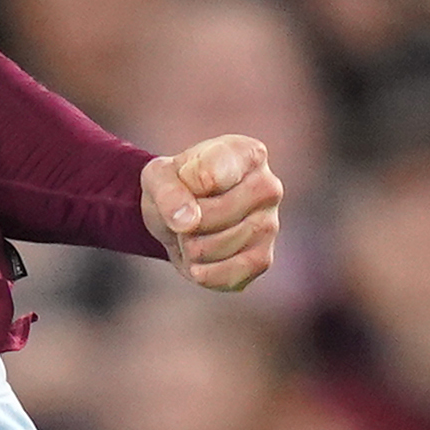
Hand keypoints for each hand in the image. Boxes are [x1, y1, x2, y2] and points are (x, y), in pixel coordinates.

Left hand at [140, 134, 280, 291]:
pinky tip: (199, 260)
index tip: (184, 181)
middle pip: (214, 215)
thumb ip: (168, 191)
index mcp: (248, 154)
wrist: (182, 214)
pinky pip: (228, 275)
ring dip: (191, 247)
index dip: (183, 187)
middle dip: (186, 222)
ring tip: (194, 233)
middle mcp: (268, 187)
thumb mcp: (158, 176)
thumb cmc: (176, 185)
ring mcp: (270, 224)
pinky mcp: (263, 259)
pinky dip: (203, 272)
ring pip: (217, 247)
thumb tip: (188, 222)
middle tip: (186, 213)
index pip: (210, 177)